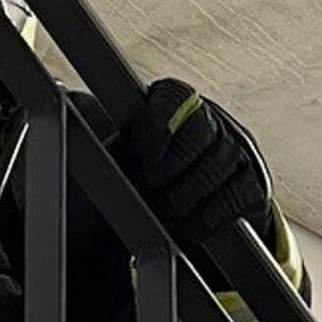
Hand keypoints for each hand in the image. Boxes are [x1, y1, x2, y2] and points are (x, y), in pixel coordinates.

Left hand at [118, 76, 266, 242]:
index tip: (144, 154)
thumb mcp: (127, 154)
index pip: (174, 97)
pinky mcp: (255, 185)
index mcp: (179, 102)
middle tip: (149, 190)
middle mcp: (215, 119)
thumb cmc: (152, 178)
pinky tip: (189, 224)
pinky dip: (206, 218)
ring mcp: (240, 151)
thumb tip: (67, 102)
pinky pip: (233, 200)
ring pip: (214, 171)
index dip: (158, 125)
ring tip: (163, 213)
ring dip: (183, 199)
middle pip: (197, 134)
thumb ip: (107, 138)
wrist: (197, 211)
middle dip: (169, 169)